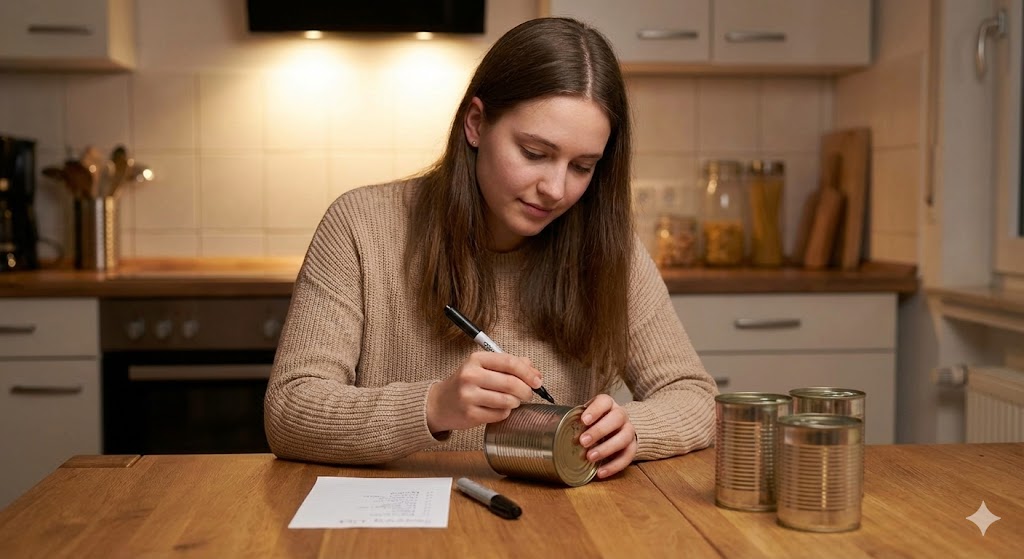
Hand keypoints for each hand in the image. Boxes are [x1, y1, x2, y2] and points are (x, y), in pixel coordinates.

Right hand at [426, 352, 541, 433]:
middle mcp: (470, 376)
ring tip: (513, 401)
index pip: (509, 362)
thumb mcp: (482, 367)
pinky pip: (500, 414)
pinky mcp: (470, 415)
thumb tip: (535, 372)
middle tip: (529, 394)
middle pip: (511, 383)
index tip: (538, 380)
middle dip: (526, 390)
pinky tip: (499, 409)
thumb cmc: (465, 384)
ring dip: (516, 403)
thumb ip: (509, 365)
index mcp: (476, 360)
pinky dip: (505, 412)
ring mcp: (469, 396)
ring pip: (507, 401)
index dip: (528, 372)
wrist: (438, 404)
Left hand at [578, 394, 636, 478]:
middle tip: (583, 441)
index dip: (595, 410)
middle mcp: (621, 415)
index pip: (605, 401)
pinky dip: (614, 466)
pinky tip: (600, 472)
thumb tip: (550, 428)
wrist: (617, 428)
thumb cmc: (595, 423)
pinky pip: (628, 456)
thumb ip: (575, 420)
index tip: (583, 420)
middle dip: (599, 430)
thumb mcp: (586, 417)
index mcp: (608, 404)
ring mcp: (629, 430)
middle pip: (616, 418)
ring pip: (624, 437)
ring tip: (591, 457)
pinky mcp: (633, 447)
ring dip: (607, 448)